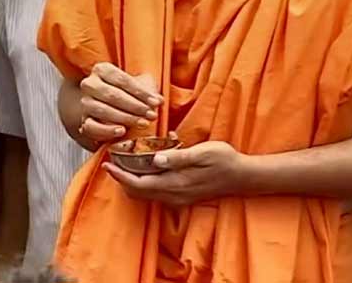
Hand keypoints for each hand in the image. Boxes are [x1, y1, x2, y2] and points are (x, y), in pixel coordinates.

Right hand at [78, 62, 162, 144]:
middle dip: (135, 106)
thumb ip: (149, 90)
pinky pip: (91, 127)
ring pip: (103, 110)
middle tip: (151, 115)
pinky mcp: (84, 121)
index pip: (122, 80)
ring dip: (126, 118)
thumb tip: (158, 100)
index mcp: (101, 70)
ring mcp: (85, 103)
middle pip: (112, 95)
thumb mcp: (139, 86)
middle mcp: (90, 84)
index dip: (141, 92)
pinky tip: (122, 131)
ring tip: (143, 123)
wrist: (114, 109)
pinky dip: (107, 130)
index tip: (157, 102)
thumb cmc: (129, 94)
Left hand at [104, 141, 250, 205]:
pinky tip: (144, 167)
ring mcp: (178, 197)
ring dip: (131, 181)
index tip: (106, 164)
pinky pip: (155, 193)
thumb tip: (156, 158)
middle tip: (111, 162)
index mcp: (176, 183)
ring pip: (146, 194)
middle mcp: (174, 194)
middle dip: (121, 178)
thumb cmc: (224, 160)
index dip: (120, 175)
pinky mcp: (182, 196)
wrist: (244, 177)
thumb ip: (179, 157)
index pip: (139, 183)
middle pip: (138, 192)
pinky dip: (143, 183)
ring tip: (122, 164)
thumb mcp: (203, 153)